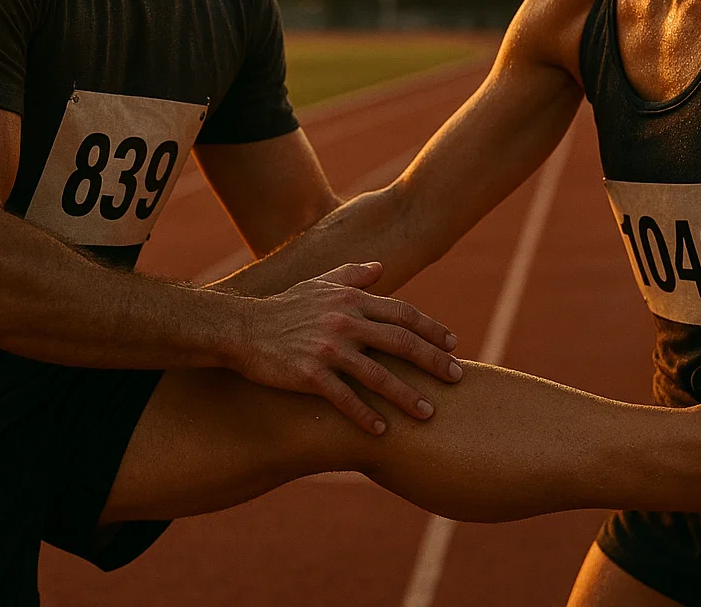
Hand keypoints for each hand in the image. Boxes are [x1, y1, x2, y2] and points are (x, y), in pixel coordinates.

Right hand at [238, 261, 461, 433]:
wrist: (242, 328)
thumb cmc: (285, 307)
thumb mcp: (319, 284)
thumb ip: (352, 274)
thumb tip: (380, 268)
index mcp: (352, 299)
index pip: (403, 313)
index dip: (431, 329)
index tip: (453, 345)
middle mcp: (345, 321)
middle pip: (401, 341)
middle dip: (433, 361)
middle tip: (458, 378)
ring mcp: (328, 348)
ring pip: (378, 374)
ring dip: (407, 395)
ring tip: (429, 413)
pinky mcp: (309, 375)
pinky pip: (345, 398)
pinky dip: (366, 416)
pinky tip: (382, 431)